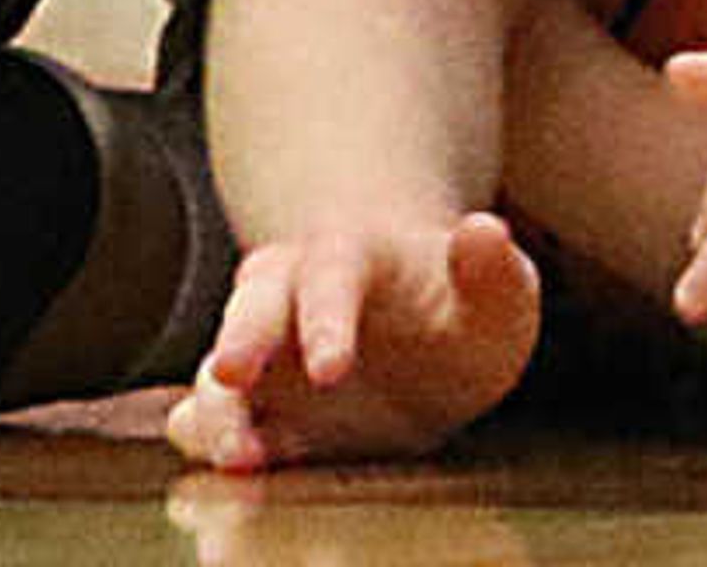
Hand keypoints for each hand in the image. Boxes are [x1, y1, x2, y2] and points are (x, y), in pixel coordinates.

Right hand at [163, 212, 539, 472]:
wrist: (425, 344)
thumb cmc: (464, 311)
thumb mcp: (497, 292)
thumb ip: (491, 268)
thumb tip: (483, 232)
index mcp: (353, 255)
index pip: (334, 273)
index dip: (330, 319)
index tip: (331, 371)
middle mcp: (292, 295)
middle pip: (254, 306)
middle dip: (241, 339)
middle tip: (231, 376)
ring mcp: (264, 356)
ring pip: (220, 373)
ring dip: (219, 413)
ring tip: (239, 457)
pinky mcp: (250, 411)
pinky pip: (211, 422)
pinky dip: (209, 446)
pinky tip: (227, 475)